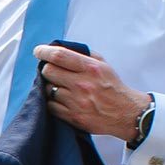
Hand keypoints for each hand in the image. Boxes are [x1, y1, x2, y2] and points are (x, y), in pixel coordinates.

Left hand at [35, 43, 149, 141]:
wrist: (126, 113)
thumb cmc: (113, 87)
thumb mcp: (103, 65)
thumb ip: (84, 55)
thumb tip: (61, 48)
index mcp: (90, 68)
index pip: (59, 56)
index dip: (44, 52)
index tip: (38, 51)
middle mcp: (82, 84)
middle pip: (48, 71)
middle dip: (47, 69)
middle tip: (53, 72)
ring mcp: (76, 102)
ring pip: (47, 90)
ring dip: (51, 87)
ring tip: (61, 88)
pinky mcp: (73, 117)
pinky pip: (51, 106)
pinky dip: (53, 102)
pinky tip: (62, 100)